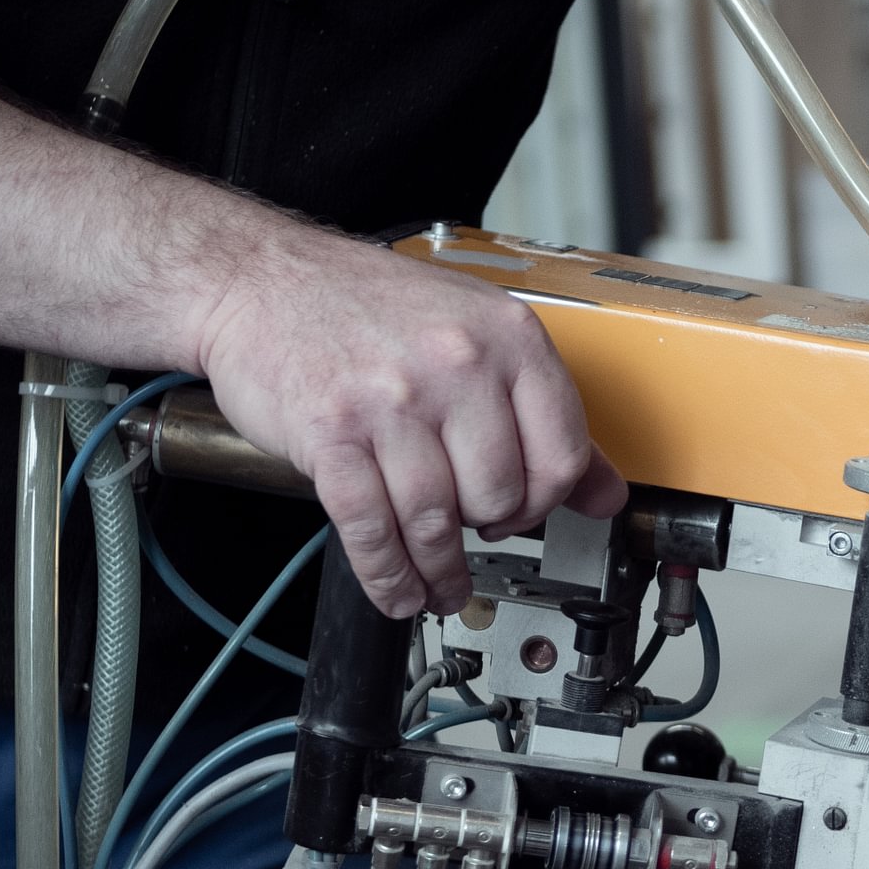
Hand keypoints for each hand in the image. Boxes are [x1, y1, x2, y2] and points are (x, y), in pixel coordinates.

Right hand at [194, 233, 625, 617]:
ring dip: (439, 570)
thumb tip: (606, 492)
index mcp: (509, 337)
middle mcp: (456, 364)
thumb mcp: (480, 335)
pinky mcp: (331, 433)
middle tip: (472, 532)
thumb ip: (546, 414)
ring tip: (440, 586)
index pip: (563, 454)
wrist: (263, 279)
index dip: (548, 501)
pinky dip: (387, 574)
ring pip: (436, 519)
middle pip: (500, 494)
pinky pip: (370, 527)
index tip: (527, 513)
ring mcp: (391, 400)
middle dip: (488, 528)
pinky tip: (397, 589)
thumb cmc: (371, 307)